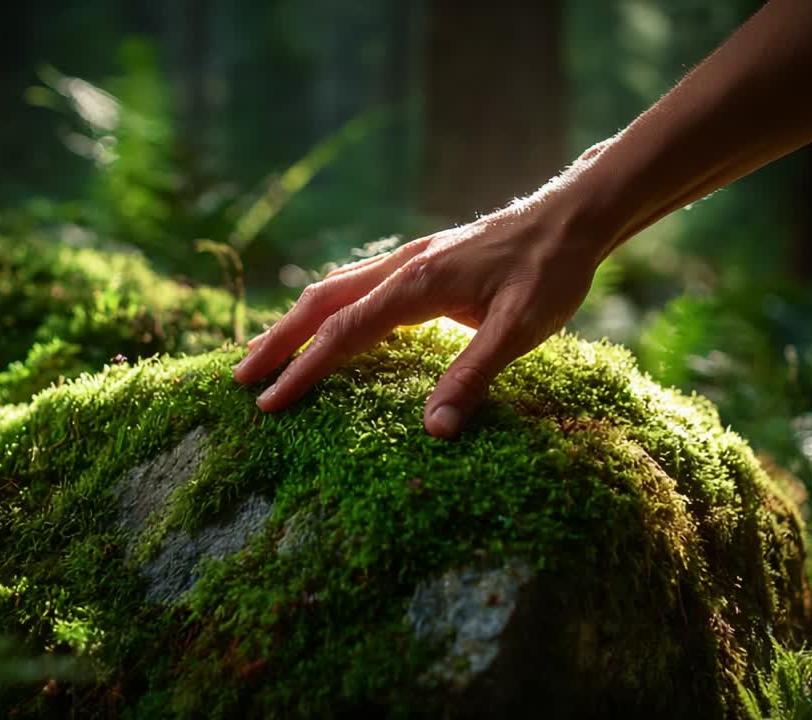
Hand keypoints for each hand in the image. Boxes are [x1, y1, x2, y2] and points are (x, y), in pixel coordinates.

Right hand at [232, 180, 606, 438]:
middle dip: (277, 342)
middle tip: (240, 378)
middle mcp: (400, 267)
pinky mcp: (420, 262)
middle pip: (319, 304)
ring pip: (333, 290)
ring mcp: (407, 261)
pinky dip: (325, 309)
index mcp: (415, 285)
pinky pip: (356, 286)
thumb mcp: (521, 328)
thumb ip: (473, 376)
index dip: (302, 371)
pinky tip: (325, 327)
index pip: (342, 334)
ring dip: (295, 323)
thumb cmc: (550, 270)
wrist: (571, 216)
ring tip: (266, 354)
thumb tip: (434, 430)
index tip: (269, 403)